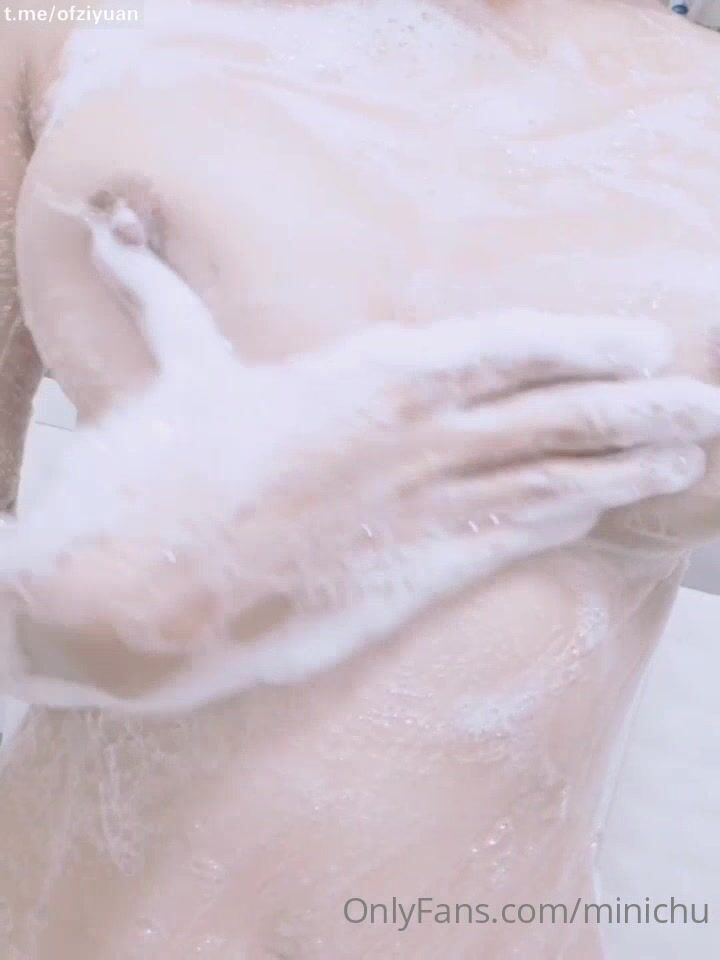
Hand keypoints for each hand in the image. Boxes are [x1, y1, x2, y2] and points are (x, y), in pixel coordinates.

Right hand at [4, 196, 719, 702]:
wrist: (140, 589)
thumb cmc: (156, 474)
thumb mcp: (176, 373)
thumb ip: (166, 305)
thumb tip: (115, 233)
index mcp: (366, 376)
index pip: (505, 348)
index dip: (582, 344)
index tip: (643, 343)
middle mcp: (411, 439)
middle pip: (551, 416)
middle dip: (636, 408)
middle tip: (705, 404)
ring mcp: (416, 511)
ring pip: (546, 480)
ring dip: (623, 467)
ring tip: (685, 458)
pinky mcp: (406, 579)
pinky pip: (503, 542)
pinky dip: (560, 524)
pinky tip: (604, 513)